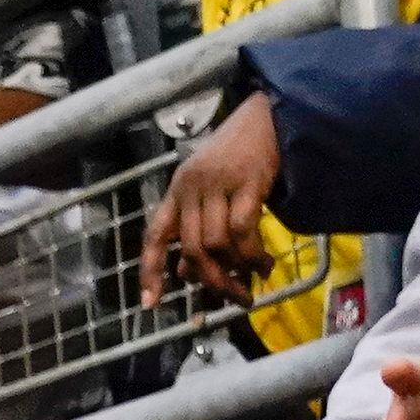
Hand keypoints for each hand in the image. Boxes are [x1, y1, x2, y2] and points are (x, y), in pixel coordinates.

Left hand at [141, 95, 282, 306]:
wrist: (269, 116)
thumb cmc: (239, 155)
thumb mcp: (209, 190)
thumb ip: (196, 227)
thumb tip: (185, 271)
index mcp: (177, 191)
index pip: (155, 235)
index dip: (150, 271)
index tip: (152, 303)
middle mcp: (191, 187)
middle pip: (192, 247)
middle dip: (213, 281)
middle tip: (235, 298)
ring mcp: (218, 183)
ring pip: (218, 243)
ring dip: (238, 269)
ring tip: (255, 279)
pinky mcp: (247, 181)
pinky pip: (244, 230)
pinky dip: (253, 254)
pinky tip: (265, 264)